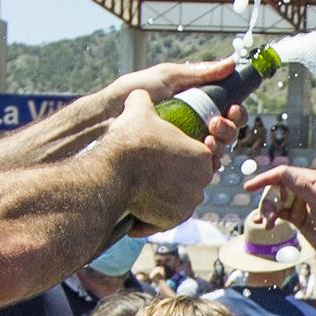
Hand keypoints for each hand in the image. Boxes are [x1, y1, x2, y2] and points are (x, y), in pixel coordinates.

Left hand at [80, 60, 239, 168]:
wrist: (103, 121)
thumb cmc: (129, 95)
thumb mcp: (166, 77)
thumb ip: (198, 73)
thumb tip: (231, 63)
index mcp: (195, 109)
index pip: (227, 114)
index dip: (235, 113)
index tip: (233, 108)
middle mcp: (193, 131)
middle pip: (226, 135)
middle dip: (229, 129)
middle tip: (216, 124)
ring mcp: (183, 151)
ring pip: (217, 155)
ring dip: (220, 146)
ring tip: (208, 140)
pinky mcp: (174, 169)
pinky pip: (199, 172)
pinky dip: (205, 165)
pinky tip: (201, 158)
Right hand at [105, 90, 234, 234]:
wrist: (112, 173)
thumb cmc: (130, 140)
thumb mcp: (138, 109)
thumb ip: (144, 99)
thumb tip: (138, 95)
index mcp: (202, 154)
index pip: (198, 155)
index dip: (179, 154)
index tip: (161, 155)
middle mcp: (202, 180)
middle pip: (189, 179)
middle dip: (173, 177)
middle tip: (151, 173)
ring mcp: (188, 202)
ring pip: (178, 200)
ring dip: (164, 198)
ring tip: (143, 191)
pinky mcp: (173, 220)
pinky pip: (164, 219)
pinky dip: (152, 218)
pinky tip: (137, 215)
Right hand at [243, 165, 315, 262]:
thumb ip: (301, 186)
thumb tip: (282, 171)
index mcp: (311, 180)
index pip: (283, 174)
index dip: (264, 179)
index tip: (249, 187)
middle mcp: (304, 189)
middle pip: (276, 188)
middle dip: (267, 200)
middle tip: (266, 216)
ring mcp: (301, 204)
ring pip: (276, 202)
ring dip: (268, 211)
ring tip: (267, 224)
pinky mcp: (298, 218)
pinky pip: (279, 213)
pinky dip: (271, 217)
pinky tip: (266, 225)